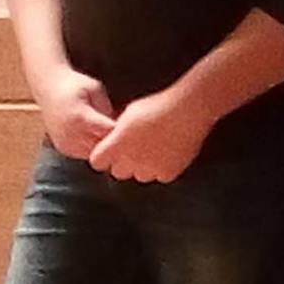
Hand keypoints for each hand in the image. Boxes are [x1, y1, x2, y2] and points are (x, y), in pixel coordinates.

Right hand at [38, 68, 116, 159]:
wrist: (47, 88)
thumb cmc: (74, 85)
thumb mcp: (95, 89)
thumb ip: (107, 108)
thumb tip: (121, 126)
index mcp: (80, 118)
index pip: (109, 133)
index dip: (122, 131)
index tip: (131, 127)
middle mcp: (71, 133)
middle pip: (103, 147)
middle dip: (114, 141)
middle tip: (125, 134)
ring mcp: (65, 143)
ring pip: (95, 154)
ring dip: (103, 147)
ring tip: (110, 135)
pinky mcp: (63, 148)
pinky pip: (85, 154)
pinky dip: (93, 149)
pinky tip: (96, 136)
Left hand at [88, 86, 213, 183]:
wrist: (186, 111)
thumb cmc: (156, 107)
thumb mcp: (128, 114)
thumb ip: (117, 130)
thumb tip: (113, 135)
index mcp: (117, 145)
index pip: (97, 162)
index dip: (102, 157)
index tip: (108, 151)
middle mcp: (131, 160)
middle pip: (118, 172)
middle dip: (122, 163)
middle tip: (131, 151)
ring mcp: (151, 168)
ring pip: (140, 176)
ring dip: (142, 168)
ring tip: (151, 151)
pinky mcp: (169, 172)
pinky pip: (160, 177)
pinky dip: (162, 169)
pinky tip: (166, 155)